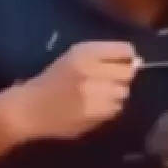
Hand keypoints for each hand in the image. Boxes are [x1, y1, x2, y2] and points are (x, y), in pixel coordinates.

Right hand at [8, 41, 137, 141]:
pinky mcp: (95, 116)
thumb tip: (136, 60)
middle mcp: (92, 73)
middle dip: (120, 77)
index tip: (119, 61)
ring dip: (114, 94)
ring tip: (96, 95)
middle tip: (105, 81)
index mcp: (85, 53)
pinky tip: (92, 107)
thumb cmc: (53, 79)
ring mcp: (95, 97)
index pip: (125, 50)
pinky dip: (108, 108)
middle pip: (128, 73)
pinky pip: (115, 110)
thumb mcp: (74, 57)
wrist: (31, 109)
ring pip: (123, 93)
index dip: (126, 56)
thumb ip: (104, 55)